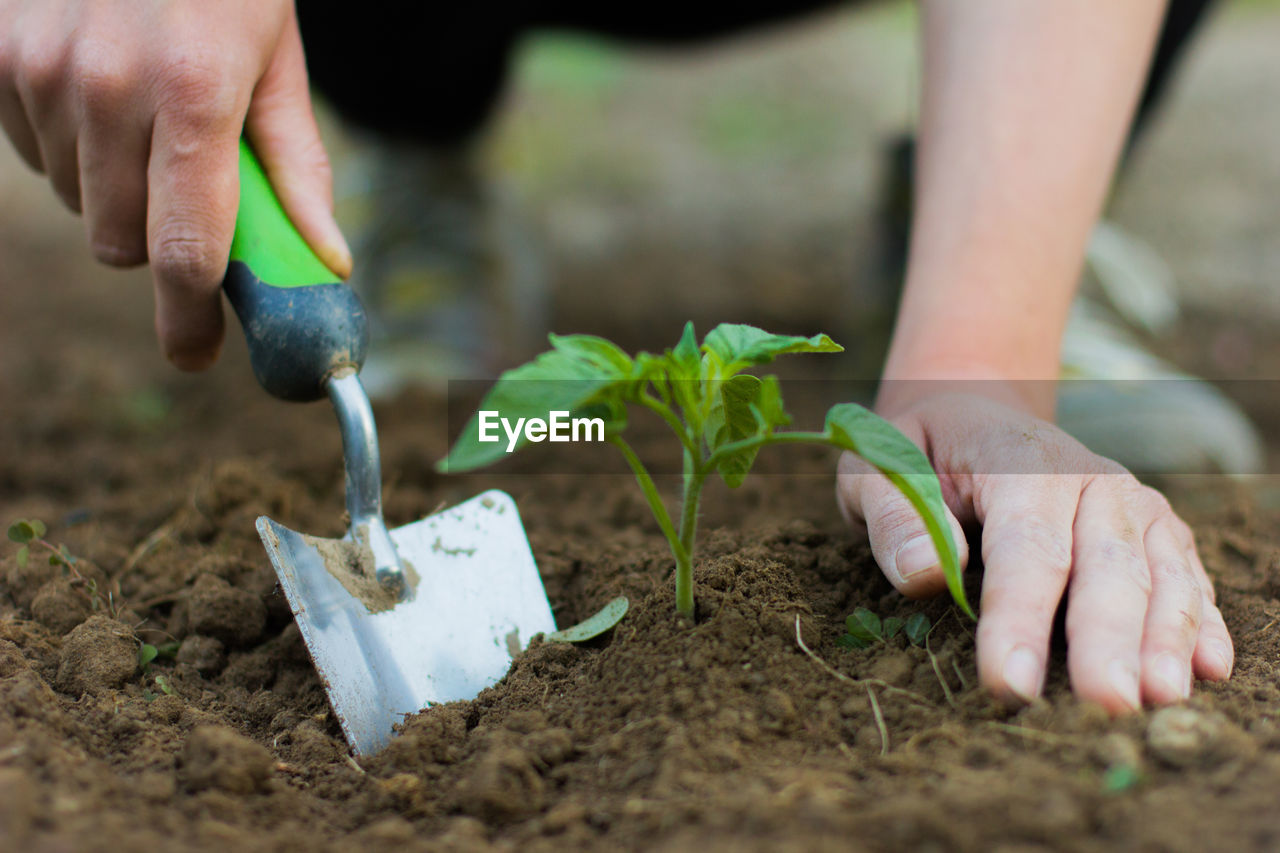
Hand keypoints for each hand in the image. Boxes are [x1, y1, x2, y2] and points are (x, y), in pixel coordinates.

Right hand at [0, 0, 349, 368]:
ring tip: (142, 114)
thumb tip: (325, 263)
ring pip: (74, 202)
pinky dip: (65, 143)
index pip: (186, 252)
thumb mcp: (278, 60)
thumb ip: (297, 169)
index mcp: (196, 96)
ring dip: (112, 187)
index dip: (188, 320)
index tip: (194, 354)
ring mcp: (38, 68)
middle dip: (157, 241)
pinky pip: (27, 151)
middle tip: (184, 192)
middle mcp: (107, 86)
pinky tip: (94, 88)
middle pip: (120, 245)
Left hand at [836, 389, 1232, 712]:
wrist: (968, 411)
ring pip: (1158, 572)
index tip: (1010, 683)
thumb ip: (894, 515)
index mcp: (1018, 461)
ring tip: (1160, 699)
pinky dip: (1200, 618)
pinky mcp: (1151, 527)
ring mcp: (1128, 502)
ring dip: (1164, 637)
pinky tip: (1208, 667)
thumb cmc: (915, 452)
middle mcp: (1089, 478)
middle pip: (1105, 567)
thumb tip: (923, 576)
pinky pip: (1185, 573)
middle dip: (1106, 641)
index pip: (1024, 547)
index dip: (1019, 618)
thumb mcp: (876, 466)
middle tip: (1107, 708)